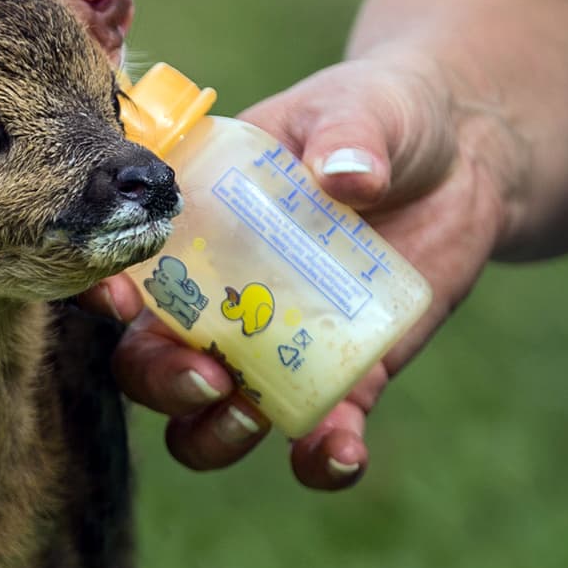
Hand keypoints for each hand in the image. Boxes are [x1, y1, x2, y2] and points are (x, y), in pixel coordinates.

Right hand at [88, 0, 560, 488]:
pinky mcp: (340, 379)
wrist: (463, 157)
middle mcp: (213, 294)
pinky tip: (342, 453)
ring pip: (205, 416)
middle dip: (160, 380)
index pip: (125, 261)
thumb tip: (348, 175)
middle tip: (207, 375)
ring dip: (211, 434)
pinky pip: (314, 437)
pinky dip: (319, 460)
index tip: (118, 299)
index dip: (104, 287)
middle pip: (146, 359)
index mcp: (193, 220)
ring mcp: (270, 346)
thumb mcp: (363, 107)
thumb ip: (350, 132)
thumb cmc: (383, 116)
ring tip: (252, 417)